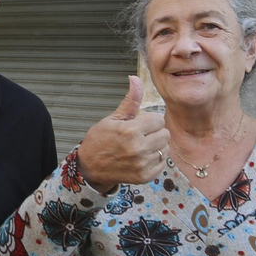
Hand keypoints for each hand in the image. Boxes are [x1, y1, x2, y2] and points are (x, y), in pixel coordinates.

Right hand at [76, 76, 169, 193]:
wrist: (90, 167)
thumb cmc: (100, 141)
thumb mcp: (113, 118)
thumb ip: (130, 101)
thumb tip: (135, 79)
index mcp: (130, 130)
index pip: (158, 120)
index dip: (149, 120)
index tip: (140, 124)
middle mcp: (138, 148)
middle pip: (165, 134)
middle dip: (155, 132)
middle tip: (142, 135)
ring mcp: (142, 164)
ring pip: (165, 148)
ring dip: (156, 146)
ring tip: (142, 146)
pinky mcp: (145, 176)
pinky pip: (162, 163)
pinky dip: (155, 160)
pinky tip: (142, 158)